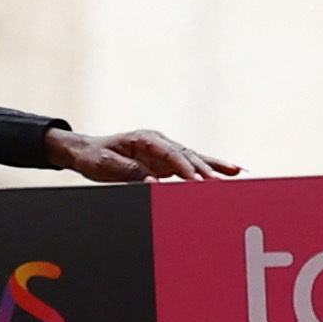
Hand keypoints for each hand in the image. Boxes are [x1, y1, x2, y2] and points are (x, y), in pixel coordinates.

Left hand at [48, 126, 238, 182]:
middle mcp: (159, 142)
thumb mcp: (106, 165)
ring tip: (237, 172)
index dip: (186, 168)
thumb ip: (129, 173)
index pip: (171, 154)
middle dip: (206, 169)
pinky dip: (206, 170)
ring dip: (214, 166)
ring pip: (193, 158)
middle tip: (222, 182)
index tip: (198, 182)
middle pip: (188, 155)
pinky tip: (225, 173)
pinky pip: (188, 166)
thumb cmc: (94, 157)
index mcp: (145, 139)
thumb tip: (151, 181)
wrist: (86, 151)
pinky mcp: (164, 161)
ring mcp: (163, 151)